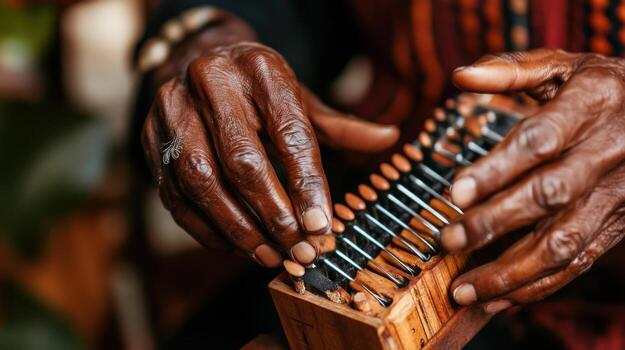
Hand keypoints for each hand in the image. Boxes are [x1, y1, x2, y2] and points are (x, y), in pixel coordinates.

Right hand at [142, 38, 398, 267]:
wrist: (196, 60)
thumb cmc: (257, 87)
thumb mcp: (300, 96)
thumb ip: (339, 124)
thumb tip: (388, 138)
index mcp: (259, 68)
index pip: (288, 132)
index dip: (307, 184)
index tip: (322, 227)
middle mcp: (209, 82)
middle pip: (242, 161)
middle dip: (273, 214)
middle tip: (297, 248)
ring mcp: (172, 111)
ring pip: (201, 182)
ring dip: (238, 228)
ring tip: (268, 255)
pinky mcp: (151, 139)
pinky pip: (174, 195)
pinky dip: (206, 229)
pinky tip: (235, 246)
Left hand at [441, 49, 624, 312]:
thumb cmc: (601, 87)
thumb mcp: (563, 65)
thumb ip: (511, 70)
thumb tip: (460, 76)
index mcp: (592, 103)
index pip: (539, 141)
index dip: (496, 169)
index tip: (453, 193)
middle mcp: (609, 152)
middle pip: (549, 196)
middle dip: (494, 223)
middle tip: (448, 241)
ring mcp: (617, 194)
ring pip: (564, 242)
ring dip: (511, 271)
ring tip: (464, 289)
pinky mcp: (618, 224)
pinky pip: (579, 262)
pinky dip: (538, 285)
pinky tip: (501, 297)